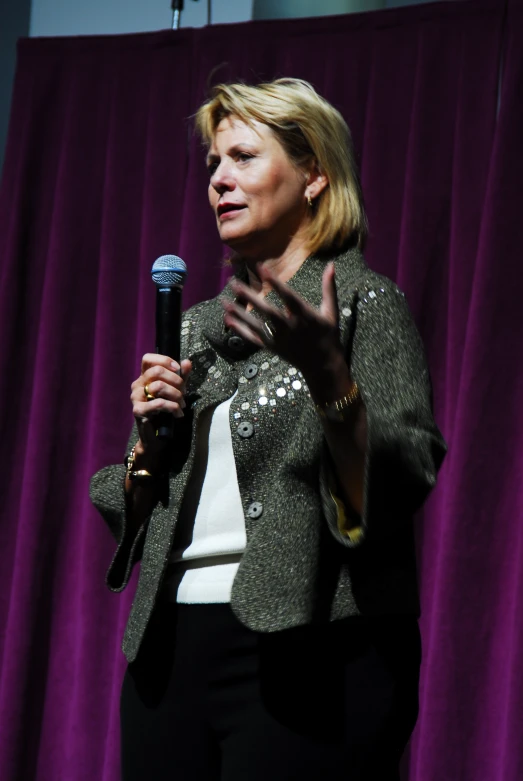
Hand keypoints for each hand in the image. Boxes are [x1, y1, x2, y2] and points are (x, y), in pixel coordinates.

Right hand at [130, 355, 191, 459]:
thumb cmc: (166, 411)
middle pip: (157, 371)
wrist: (158, 436)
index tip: (178, 369)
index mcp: (145, 377)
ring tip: (182, 404)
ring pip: (158, 386)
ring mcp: (136, 397)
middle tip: (184, 392)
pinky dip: (172, 407)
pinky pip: (159, 403)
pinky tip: (178, 414)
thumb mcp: (176, 390)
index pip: (148, 359)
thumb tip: (187, 362)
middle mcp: (138, 384)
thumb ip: (181, 377)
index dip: (164, 360)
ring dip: (176, 395)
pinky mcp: (138, 410)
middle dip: (176, 381)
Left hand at [222, 263, 351, 399]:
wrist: (323, 365)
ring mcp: (279, 339)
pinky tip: (228, 320)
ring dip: (239, 313)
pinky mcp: (272, 348)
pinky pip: (253, 338)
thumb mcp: (331, 312)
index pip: (287, 296)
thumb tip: (331, 264)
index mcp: (304, 315)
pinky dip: (240, 330)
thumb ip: (328, 288)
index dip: (275, 282)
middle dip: (250, 297)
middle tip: (233, 284)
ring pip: (256, 325)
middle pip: (266, 310)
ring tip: (223, 302)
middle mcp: (290, 327)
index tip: (261, 268)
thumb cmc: (328, 335)